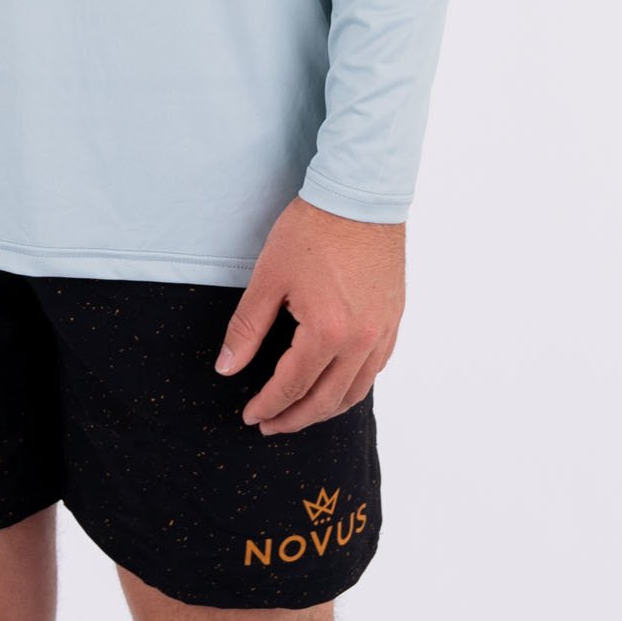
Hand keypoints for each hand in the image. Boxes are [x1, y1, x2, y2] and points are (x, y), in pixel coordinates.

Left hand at [214, 196, 403, 432]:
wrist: (360, 195)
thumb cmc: (313, 229)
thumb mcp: (268, 277)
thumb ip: (247, 328)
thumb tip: (227, 367)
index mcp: (327, 332)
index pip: (292, 386)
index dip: (268, 406)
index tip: (250, 417)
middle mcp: (361, 341)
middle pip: (326, 400)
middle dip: (295, 418)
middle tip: (270, 425)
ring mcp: (382, 332)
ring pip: (356, 391)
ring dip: (326, 409)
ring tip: (300, 412)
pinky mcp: (394, 319)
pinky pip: (376, 368)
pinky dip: (354, 386)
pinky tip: (337, 384)